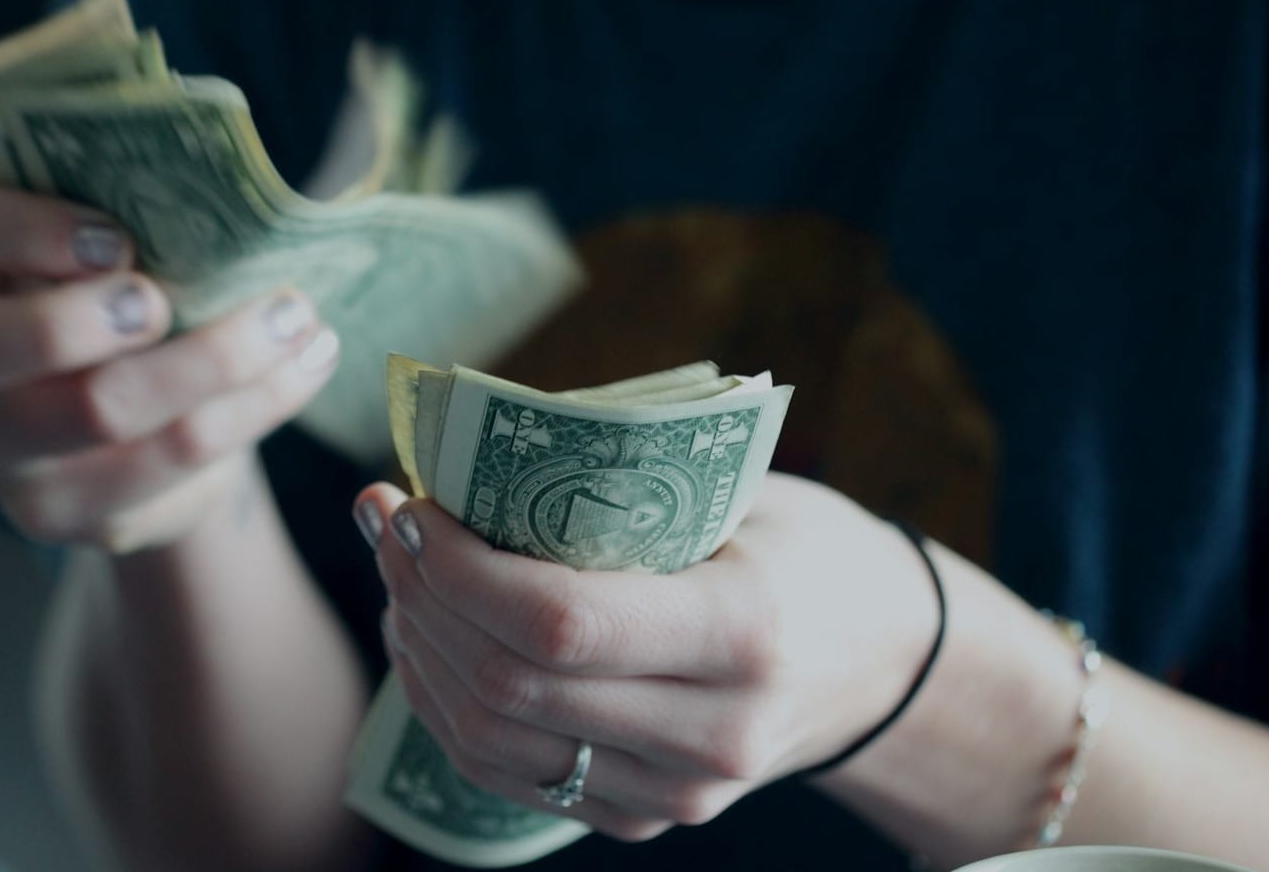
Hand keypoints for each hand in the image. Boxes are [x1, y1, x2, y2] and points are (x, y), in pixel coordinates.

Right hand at [0, 181, 340, 550]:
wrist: (132, 414)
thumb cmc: (112, 288)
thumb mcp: (99, 237)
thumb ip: (122, 205)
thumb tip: (219, 185)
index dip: (20, 229)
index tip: (116, 237)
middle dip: (77, 321)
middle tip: (166, 301)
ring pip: (95, 412)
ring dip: (214, 359)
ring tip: (294, 317)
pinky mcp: (62, 513)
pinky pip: (168, 465)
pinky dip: (253, 407)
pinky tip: (303, 365)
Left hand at [357, 473, 937, 841]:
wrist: (883, 662)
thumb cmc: (804, 548)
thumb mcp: (740, 493)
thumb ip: (620, 484)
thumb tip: (467, 451)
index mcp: (743, 632)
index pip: (560, 623)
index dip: (459, 569)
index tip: (412, 504)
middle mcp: (712, 733)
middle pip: (510, 685)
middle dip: (421, 596)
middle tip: (385, 521)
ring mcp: (677, 793)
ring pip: (491, 741)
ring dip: (419, 650)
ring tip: (398, 573)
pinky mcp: (645, 818)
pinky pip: (508, 775)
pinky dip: (447, 704)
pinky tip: (428, 637)